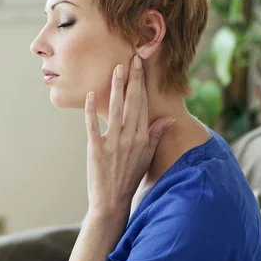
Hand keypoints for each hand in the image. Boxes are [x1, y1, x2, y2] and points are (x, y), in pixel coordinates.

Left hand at [84, 55, 174, 218]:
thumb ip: (156, 136)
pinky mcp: (96, 149)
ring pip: (115, 110)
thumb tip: (170, 119)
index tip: (140, 67)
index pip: (143, 105)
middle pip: (132, 103)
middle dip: (132, 80)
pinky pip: (93, 126)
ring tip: (116, 69)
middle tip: (131, 59)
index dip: (141, 84)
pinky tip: (90, 94)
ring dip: (116, 88)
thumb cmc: (129, 177)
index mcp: (142, 138)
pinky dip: (91, 110)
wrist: (112, 201)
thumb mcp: (146, 157)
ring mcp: (113, 144)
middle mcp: (130, 138)